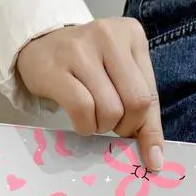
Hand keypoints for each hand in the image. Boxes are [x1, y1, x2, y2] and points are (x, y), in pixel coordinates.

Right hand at [17, 18, 163, 169]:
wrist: (39, 47)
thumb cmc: (86, 66)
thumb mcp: (119, 78)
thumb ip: (141, 112)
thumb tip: (155, 158)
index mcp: (132, 36)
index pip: (150, 94)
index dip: (149, 129)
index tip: (152, 158)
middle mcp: (109, 36)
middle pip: (135, 102)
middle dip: (126, 126)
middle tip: (112, 125)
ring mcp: (81, 49)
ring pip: (110, 109)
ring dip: (102, 126)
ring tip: (93, 118)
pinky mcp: (56, 68)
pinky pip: (82, 109)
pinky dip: (85, 126)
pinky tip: (81, 122)